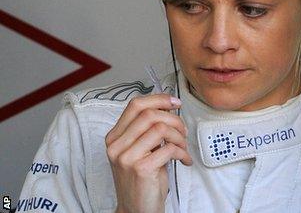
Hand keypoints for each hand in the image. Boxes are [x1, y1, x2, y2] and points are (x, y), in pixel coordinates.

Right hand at [105, 94, 192, 212]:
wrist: (137, 210)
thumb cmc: (143, 179)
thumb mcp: (141, 150)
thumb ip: (147, 130)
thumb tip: (168, 107)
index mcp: (115, 137)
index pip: (135, 105)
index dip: (159, 99)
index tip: (175, 103)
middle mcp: (116, 146)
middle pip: (150, 114)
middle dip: (174, 120)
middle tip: (182, 132)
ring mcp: (126, 157)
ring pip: (161, 128)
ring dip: (179, 137)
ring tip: (182, 148)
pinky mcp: (140, 168)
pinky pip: (169, 148)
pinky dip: (182, 152)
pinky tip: (183, 160)